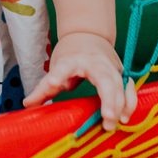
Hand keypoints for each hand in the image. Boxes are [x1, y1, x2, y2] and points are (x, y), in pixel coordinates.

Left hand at [22, 31, 137, 129]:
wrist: (89, 34)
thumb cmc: (70, 53)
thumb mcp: (56, 65)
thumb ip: (44, 87)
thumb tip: (28, 105)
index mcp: (74, 60)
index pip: (65, 67)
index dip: (59, 75)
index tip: (54, 84)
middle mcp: (96, 62)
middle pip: (105, 80)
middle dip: (109, 100)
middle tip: (107, 119)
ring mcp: (112, 67)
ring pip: (121, 85)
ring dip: (122, 104)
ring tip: (115, 123)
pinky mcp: (122, 73)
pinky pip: (130, 88)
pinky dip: (130, 103)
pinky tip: (125, 118)